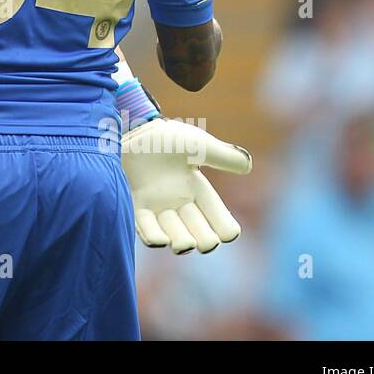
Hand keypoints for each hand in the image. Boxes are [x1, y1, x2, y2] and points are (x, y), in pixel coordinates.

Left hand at [121, 118, 251, 254]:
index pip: (218, 215)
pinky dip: (154, 238)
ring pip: (174, 235)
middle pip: (199, 231)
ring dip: (182, 243)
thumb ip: (222, 155)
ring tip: (186, 245)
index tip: (230, 234)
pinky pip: (146, 229)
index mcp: (196, 187)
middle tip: (207, 243)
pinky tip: (161, 241)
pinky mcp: (134, 206)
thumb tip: (248, 166)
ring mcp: (156, 206)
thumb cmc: (163, 136)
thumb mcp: (197, 144)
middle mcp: (178, 201)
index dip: (226, 227)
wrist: (126, 129)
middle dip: (205, 240)